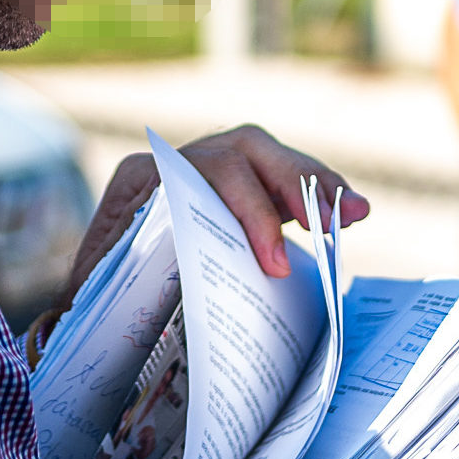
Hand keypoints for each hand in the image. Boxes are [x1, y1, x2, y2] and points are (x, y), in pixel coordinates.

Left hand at [59, 125, 371, 300]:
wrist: (102, 286)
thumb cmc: (105, 291)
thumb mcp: (103, 289)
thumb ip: (120, 286)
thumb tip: (147, 303)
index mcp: (138, 179)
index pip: (200, 176)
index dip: (247, 212)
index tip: (275, 263)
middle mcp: (177, 161)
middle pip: (242, 155)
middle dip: (291, 188)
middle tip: (327, 227)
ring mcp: (212, 166)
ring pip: (269, 159)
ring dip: (315, 184)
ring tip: (355, 211)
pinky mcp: (240, 183)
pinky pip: (283, 177)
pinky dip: (316, 193)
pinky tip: (349, 210)